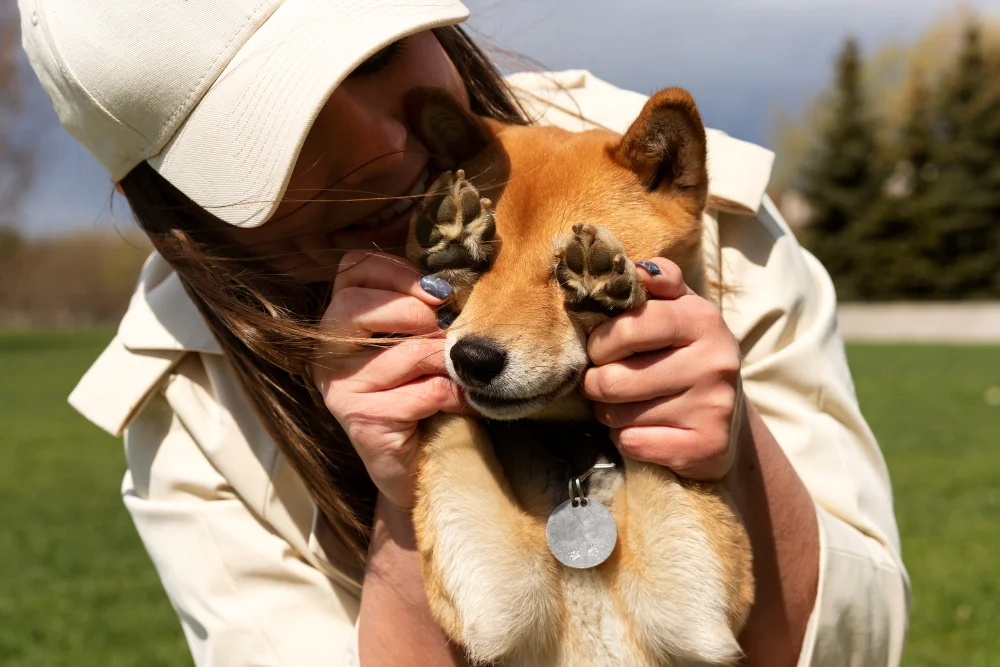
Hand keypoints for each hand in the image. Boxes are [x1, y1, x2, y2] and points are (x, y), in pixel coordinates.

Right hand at [311, 252, 464, 508]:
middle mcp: (326, 350)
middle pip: (357, 306)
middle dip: (415, 311)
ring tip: (460, 370)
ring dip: (444, 361)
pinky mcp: (362, 421)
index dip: (398, 272)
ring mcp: (339, 388)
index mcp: (338, 318)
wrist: (415, 463)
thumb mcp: (414, 337)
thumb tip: (453, 274)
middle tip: (448, 326)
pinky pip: (422, 394)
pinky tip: (459, 402)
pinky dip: (452, 395)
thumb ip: (420, 302)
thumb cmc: (417, 388)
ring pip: (404, 353)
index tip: (438, 290)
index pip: (352, 270)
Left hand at [583, 258, 742, 479]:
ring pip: (619, 414)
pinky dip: (625, 438)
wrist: (726, 419)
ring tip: (622, 403)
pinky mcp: (707, 447)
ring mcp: (714, 407)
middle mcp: (715, 362)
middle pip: (616, 378)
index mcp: (704, 319)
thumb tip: (639, 269)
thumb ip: (660, 281)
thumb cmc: (685, 354)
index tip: (599, 348)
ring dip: (608, 411)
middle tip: (602, 380)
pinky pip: (633, 442)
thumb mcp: (679, 309)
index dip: (601, 341)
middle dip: (596, 382)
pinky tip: (642, 428)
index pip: (631, 325)